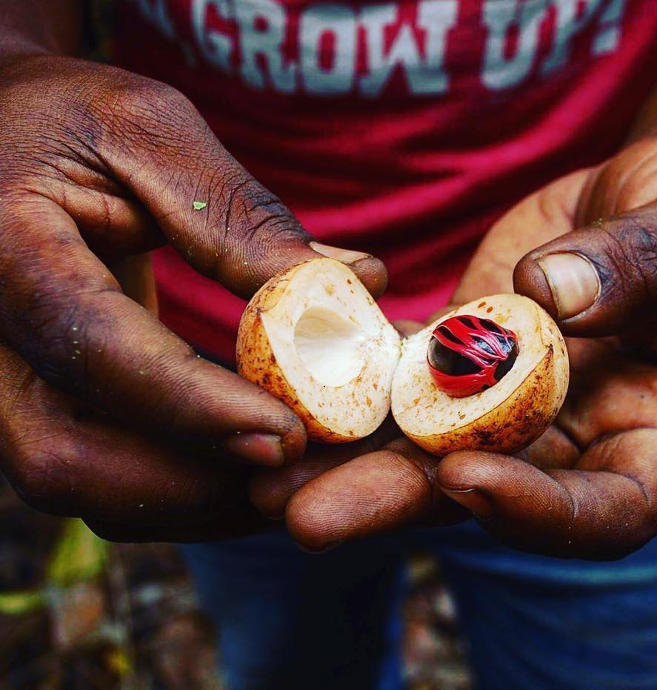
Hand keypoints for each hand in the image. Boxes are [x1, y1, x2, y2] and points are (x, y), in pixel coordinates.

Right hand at [0, 54, 385, 540]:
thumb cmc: (69, 117)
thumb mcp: (152, 133)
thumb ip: (241, 218)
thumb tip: (358, 289)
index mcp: (3, 251)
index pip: (96, 352)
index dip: (198, 407)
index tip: (292, 434)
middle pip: (63, 456)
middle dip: (193, 483)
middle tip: (298, 472)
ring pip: (76, 480)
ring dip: (189, 498)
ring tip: (288, 477)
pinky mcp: (30, 392)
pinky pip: (93, 466)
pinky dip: (172, 481)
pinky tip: (245, 462)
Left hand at [280, 135, 656, 557]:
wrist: (643, 195)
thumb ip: (649, 262)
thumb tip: (553, 298)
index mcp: (656, 433)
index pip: (607, 511)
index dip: (538, 512)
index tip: (463, 476)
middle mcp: (571, 437)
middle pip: (485, 493)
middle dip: (396, 504)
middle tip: (305, 518)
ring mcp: (506, 402)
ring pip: (423, 445)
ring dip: (345, 459)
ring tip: (262, 471)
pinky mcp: (457, 357)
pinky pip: (400, 377)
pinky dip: (346, 382)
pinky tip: (278, 383)